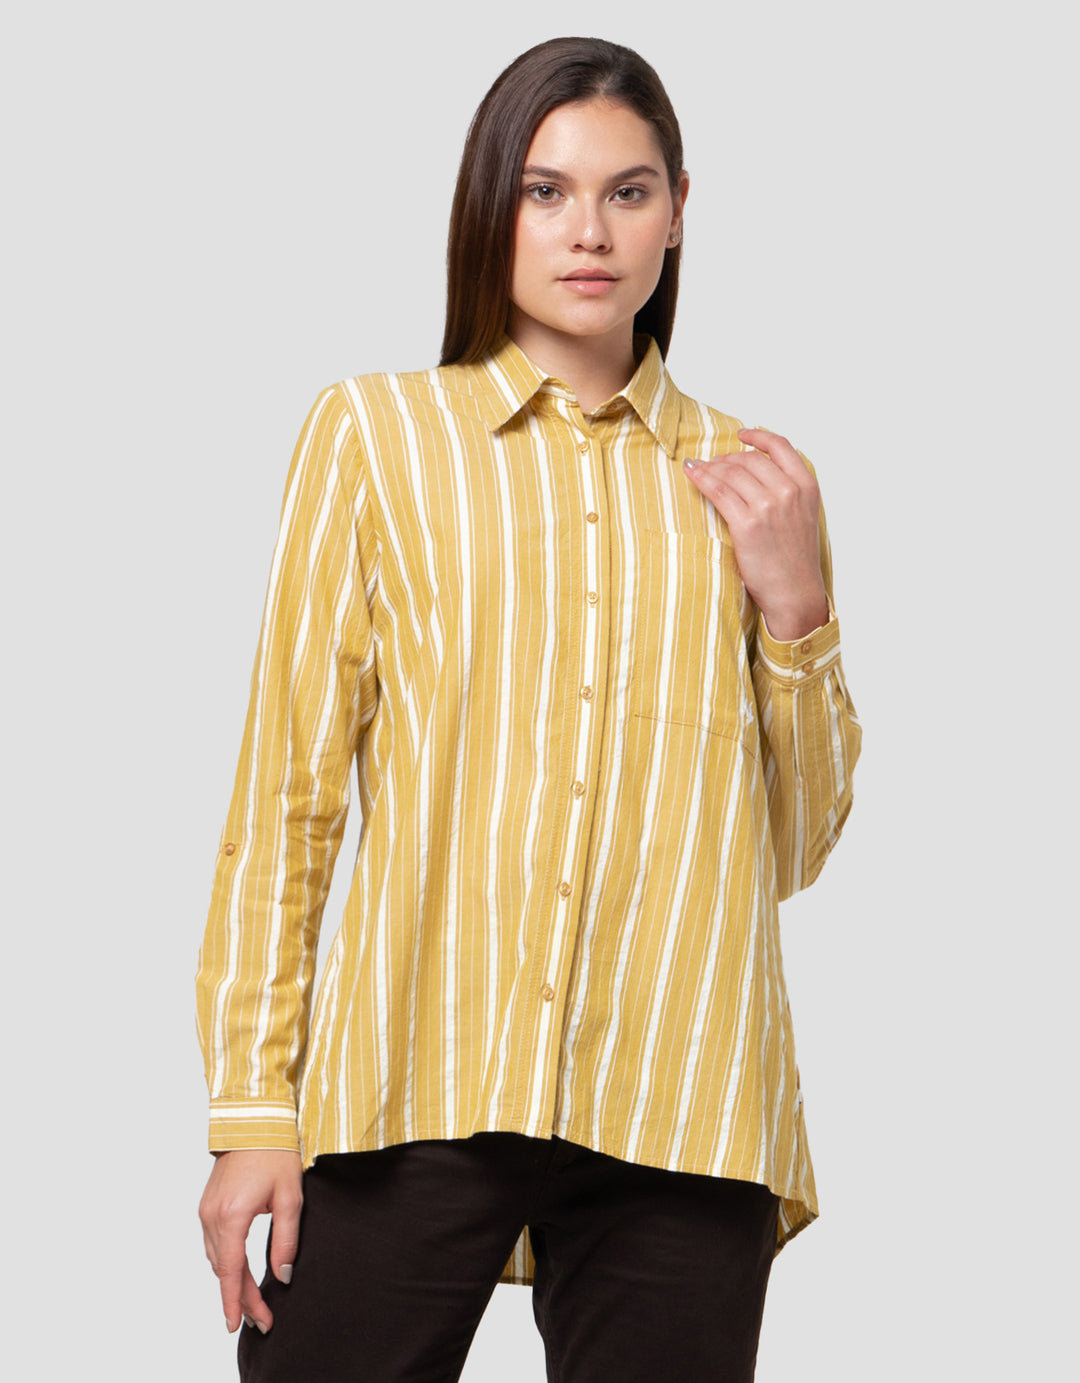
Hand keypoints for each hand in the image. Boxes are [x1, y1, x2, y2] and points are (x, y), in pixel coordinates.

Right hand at [199, 1148, 302, 1333]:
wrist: (255, 1122)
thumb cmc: (276, 1154)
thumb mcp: (290, 1198)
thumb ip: (286, 1240)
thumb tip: (284, 1275)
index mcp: (233, 1215)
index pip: (230, 1271)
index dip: (237, 1301)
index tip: (240, 1325)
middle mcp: (213, 1216)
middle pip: (223, 1270)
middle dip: (240, 1298)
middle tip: (260, 1320)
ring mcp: (206, 1210)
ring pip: (216, 1259)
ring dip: (232, 1282)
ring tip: (252, 1303)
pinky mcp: (207, 1205)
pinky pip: (212, 1243)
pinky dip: (225, 1262)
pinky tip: (237, 1272)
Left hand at [683, 428, 828, 640]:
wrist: (795, 593)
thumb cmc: (794, 560)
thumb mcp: (803, 517)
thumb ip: (788, 492)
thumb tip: (756, 473)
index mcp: (807, 487)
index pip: (781, 446)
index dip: (758, 436)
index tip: (741, 435)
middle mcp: (789, 492)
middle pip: (750, 459)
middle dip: (727, 458)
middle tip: (713, 464)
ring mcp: (768, 507)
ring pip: (731, 473)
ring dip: (711, 467)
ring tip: (699, 469)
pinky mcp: (747, 524)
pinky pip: (718, 491)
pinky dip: (701, 478)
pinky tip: (692, 473)